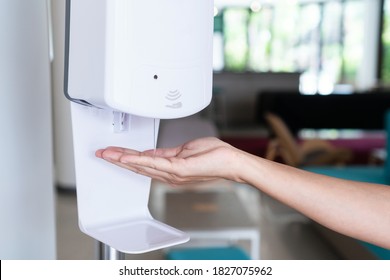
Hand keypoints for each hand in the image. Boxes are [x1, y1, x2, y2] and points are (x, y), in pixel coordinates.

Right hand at [95, 137, 242, 185]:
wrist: (232, 163)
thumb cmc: (215, 156)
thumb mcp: (186, 150)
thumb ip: (167, 153)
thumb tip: (152, 152)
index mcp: (170, 167)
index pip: (143, 162)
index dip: (125, 158)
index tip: (112, 153)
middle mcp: (169, 174)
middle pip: (138, 166)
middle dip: (118, 159)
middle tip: (101, 154)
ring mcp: (174, 173)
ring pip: (143, 165)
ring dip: (123, 159)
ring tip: (108, 154)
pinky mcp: (179, 169)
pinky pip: (155, 163)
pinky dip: (139, 159)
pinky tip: (127, 156)